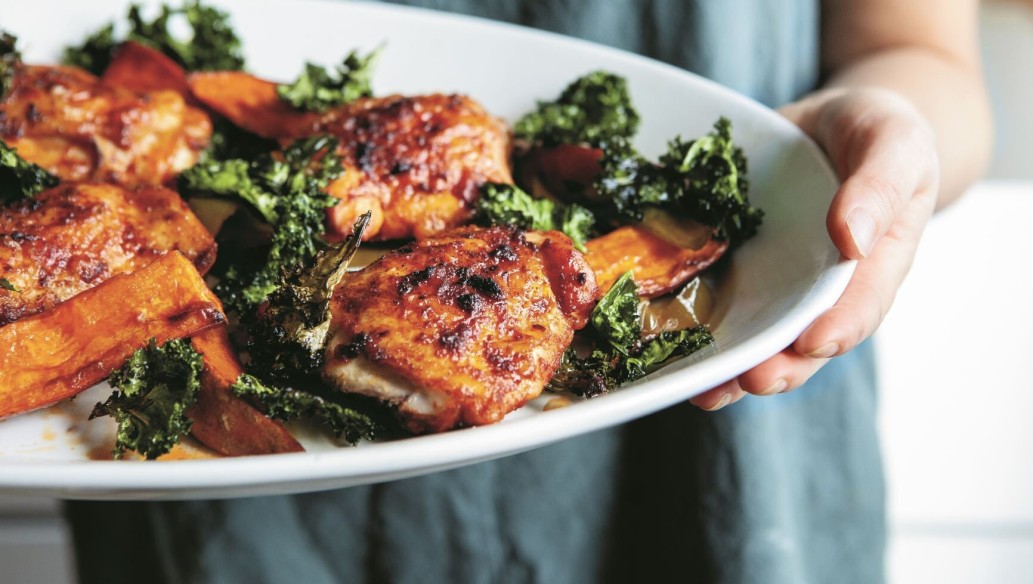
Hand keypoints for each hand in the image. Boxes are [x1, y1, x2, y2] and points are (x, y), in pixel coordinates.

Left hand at [690, 87, 939, 409]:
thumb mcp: (894, 144)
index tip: (811, 343)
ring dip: (729, 368)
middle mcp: (820, 288)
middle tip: (749, 380)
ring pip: (754, 335)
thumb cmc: (876, 133)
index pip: (860, 307)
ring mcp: (775, 283)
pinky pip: (714, 301)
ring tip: (701, 391)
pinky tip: (662, 344)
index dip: (836, 329)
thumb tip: (851, 238)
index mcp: (873, 265)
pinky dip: (691, 326)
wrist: (830, 124)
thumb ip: (879, 187)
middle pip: (803, 342)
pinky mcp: (735, 268)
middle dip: (777, 366)